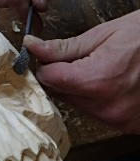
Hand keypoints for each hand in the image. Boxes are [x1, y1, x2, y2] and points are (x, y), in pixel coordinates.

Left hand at [24, 11, 139, 133]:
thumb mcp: (103, 34)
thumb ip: (63, 47)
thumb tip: (31, 47)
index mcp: (97, 80)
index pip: (50, 78)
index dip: (46, 64)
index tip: (49, 54)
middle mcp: (107, 106)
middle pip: (61, 94)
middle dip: (63, 76)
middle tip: (80, 58)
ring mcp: (119, 119)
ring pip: (78, 105)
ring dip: (79, 89)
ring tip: (102, 68)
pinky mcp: (129, 126)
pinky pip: (98, 113)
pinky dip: (97, 100)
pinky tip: (112, 82)